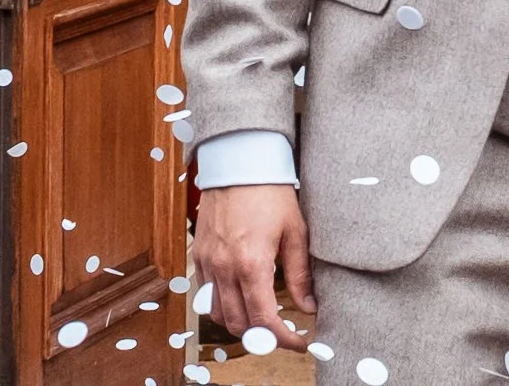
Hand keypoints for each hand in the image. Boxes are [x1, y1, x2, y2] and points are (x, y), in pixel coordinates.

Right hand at [191, 185, 315, 350]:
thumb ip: (300, 273)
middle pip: (237, 324)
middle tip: (283, 335)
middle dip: (261, 337)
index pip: (263, 320)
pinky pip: (205, 294)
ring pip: (217, 314)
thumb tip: (310, 306)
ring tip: (263, 320)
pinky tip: (241, 298)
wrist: (239, 164)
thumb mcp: (296, 231)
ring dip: (239, 324)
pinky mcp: (199, 256)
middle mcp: (224, 268)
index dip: (282, 339)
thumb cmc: (272, 193)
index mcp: (252, 263)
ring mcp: (208, 263)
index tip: (299, 343)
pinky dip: (221, 305)